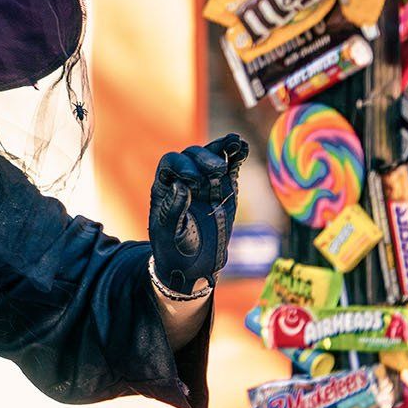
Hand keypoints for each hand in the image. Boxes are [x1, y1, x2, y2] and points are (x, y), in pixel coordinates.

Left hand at [148, 133, 247, 296]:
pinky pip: (231, 167)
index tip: (194, 181)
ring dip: (222, 147)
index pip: (171, 163)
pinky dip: (236, 156)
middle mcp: (184, 179)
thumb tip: (181, 185)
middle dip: (205, 159)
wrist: (194, 265)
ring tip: (235, 142)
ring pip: (212, 156)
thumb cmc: (174, 249)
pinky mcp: (225, 188)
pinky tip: (242, 147)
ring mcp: (206, 182)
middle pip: (192, 156)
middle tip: (217, 171)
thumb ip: (173, 209)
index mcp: (165, 186)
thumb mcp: (169, 232)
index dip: (182, 166)